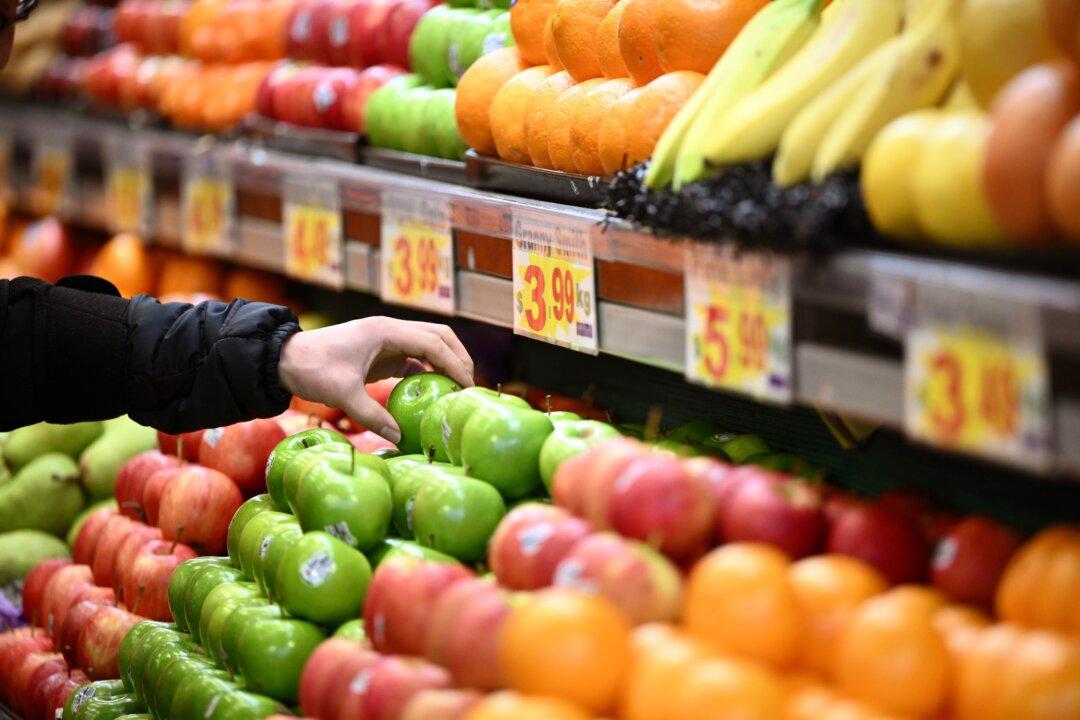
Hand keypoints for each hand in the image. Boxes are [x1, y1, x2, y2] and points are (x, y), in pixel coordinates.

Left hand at [278, 317, 473, 442]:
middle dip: (458, 358)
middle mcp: (391, 330)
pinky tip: (431, 395)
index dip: (454, 363)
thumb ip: (371, 416)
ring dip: (445, 365)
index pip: (433, 343)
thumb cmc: (311, 370)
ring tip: (456, 392)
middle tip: (469, 387)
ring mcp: (387, 340)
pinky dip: (426, 373)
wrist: (284, 360)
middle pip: (439, 336)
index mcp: (386, 331)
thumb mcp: (342, 394)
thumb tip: (398, 436)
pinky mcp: (381, 353)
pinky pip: (413, 359)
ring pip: (428, 346)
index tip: (467, 387)